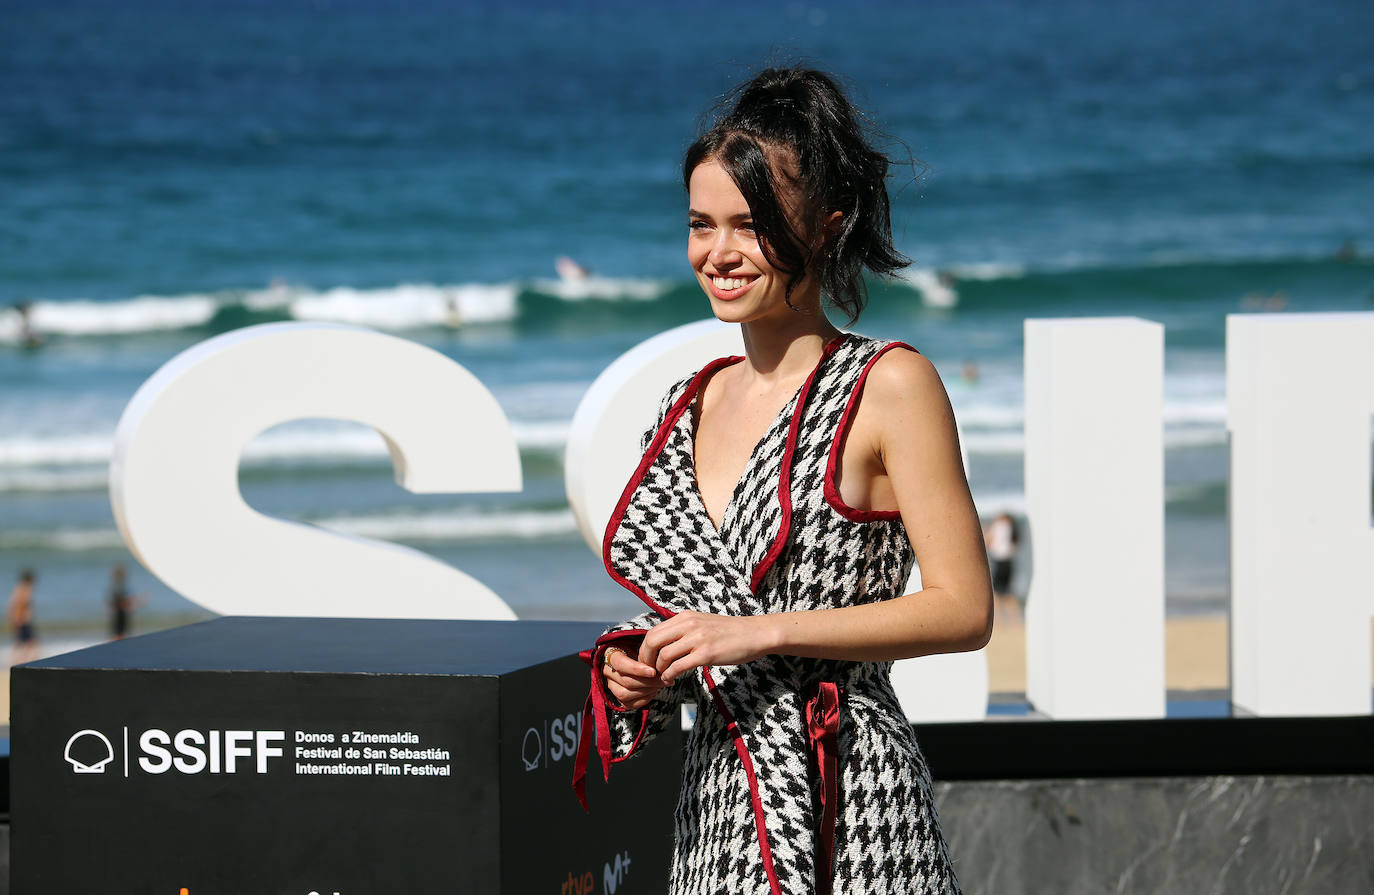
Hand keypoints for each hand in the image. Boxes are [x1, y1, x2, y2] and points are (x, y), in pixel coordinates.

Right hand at [603, 646, 665, 710]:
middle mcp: (607, 671)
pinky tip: (654, 691)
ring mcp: (611, 686)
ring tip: (660, 684)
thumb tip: (660, 659)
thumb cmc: (638, 650)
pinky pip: (629, 704)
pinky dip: (644, 699)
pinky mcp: (617, 698)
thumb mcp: (640, 645)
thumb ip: (646, 651)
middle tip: (664, 678)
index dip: (636, 669)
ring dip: (647, 691)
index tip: (653, 671)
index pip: (620, 664)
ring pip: (625, 694)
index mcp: (610, 655)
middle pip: (626, 681)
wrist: (633, 658)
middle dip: (649, 682)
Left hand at [639, 611, 774, 684]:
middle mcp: (688, 624)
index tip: (647, 662)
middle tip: (649, 673)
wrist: (755, 634)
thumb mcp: (703, 623)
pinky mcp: (706, 653)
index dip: (645, 650)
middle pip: (652, 642)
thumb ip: (683, 630)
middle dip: (646, 660)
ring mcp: (697, 638)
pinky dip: (669, 676)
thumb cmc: (729, 632)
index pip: (653, 632)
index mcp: (685, 617)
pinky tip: (672, 681)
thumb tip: (664, 644)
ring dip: (658, 671)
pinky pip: (678, 667)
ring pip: (663, 656)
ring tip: (663, 678)